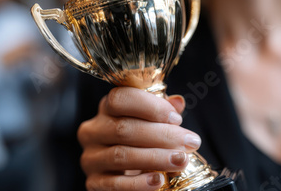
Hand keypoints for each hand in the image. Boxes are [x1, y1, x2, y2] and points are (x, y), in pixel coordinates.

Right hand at [78, 87, 201, 190]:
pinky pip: (114, 184)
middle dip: (162, 136)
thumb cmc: (141, 139)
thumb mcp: (151, 120)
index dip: (150, 107)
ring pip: (121, 155)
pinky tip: (159, 180)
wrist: (125, 171)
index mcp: (107, 108)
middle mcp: (94, 130)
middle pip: (124, 129)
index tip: (177, 119)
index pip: (120, 99)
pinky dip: (139, 183)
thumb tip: (178, 102)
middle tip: (189, 142)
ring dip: (156, 158)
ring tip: (180, 161)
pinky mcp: (93, 182)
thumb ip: (163, 109)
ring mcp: (91, 157)